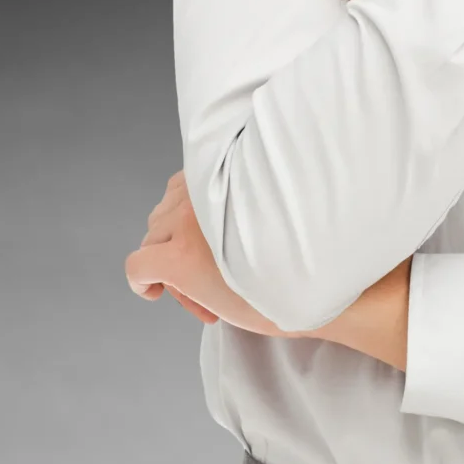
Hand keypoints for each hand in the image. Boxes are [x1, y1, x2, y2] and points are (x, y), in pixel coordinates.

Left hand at [124, 171, 412, 369]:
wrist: (324, 279)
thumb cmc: (310, 247)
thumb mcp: (276, 204)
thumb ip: (246, 196)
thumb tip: (235, 206)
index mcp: (226, 167)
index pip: (185, 188)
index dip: (194, 225)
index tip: (219, 251)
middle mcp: (202, 187)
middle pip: (166, 217)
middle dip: (181, 247)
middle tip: (215, 282)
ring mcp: (186, 224)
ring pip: (154, 241)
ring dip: (173, 268)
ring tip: (209, 296)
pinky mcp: (177, 260)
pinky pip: (138, 266)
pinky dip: (142, 280)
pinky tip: (155, 292)